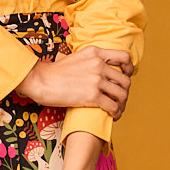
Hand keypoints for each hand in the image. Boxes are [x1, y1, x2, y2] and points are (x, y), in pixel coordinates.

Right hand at [14, 43, 132, 119]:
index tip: (126, 76)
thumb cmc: (54, 72)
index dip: (129, 68)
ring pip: (122, 94)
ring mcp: (96, 80)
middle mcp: (99, 64)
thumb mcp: (74, 57)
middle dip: (125, 92)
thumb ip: (89, 60)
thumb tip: (98, 67)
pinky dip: (116, 113)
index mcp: (95, 53)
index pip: (124, 57)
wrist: (40, 80)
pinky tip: (112, 116)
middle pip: (125, 80)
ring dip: (122, 104)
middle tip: (119, 99)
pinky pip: (113, 106)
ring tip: (117, 109)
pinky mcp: (92, 96)